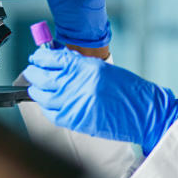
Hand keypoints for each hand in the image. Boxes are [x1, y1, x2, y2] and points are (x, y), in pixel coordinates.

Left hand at [21, 46, 177, 155]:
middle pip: (42, 76)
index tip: (37, 57)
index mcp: (86, 68)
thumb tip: (58, 60)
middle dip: (34, 72)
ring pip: (41, 96)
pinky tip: (47, 102)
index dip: (40, 57)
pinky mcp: (75, 121)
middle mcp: (78, 84)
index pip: (52, 58)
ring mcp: (75, 104)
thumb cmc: (128, 90)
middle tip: (32, 70)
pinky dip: (46, 107)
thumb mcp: (103, 69)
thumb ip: (79, 65)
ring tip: (36, 87)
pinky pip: (51, 113)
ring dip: (36, 90)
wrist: (144, 113)